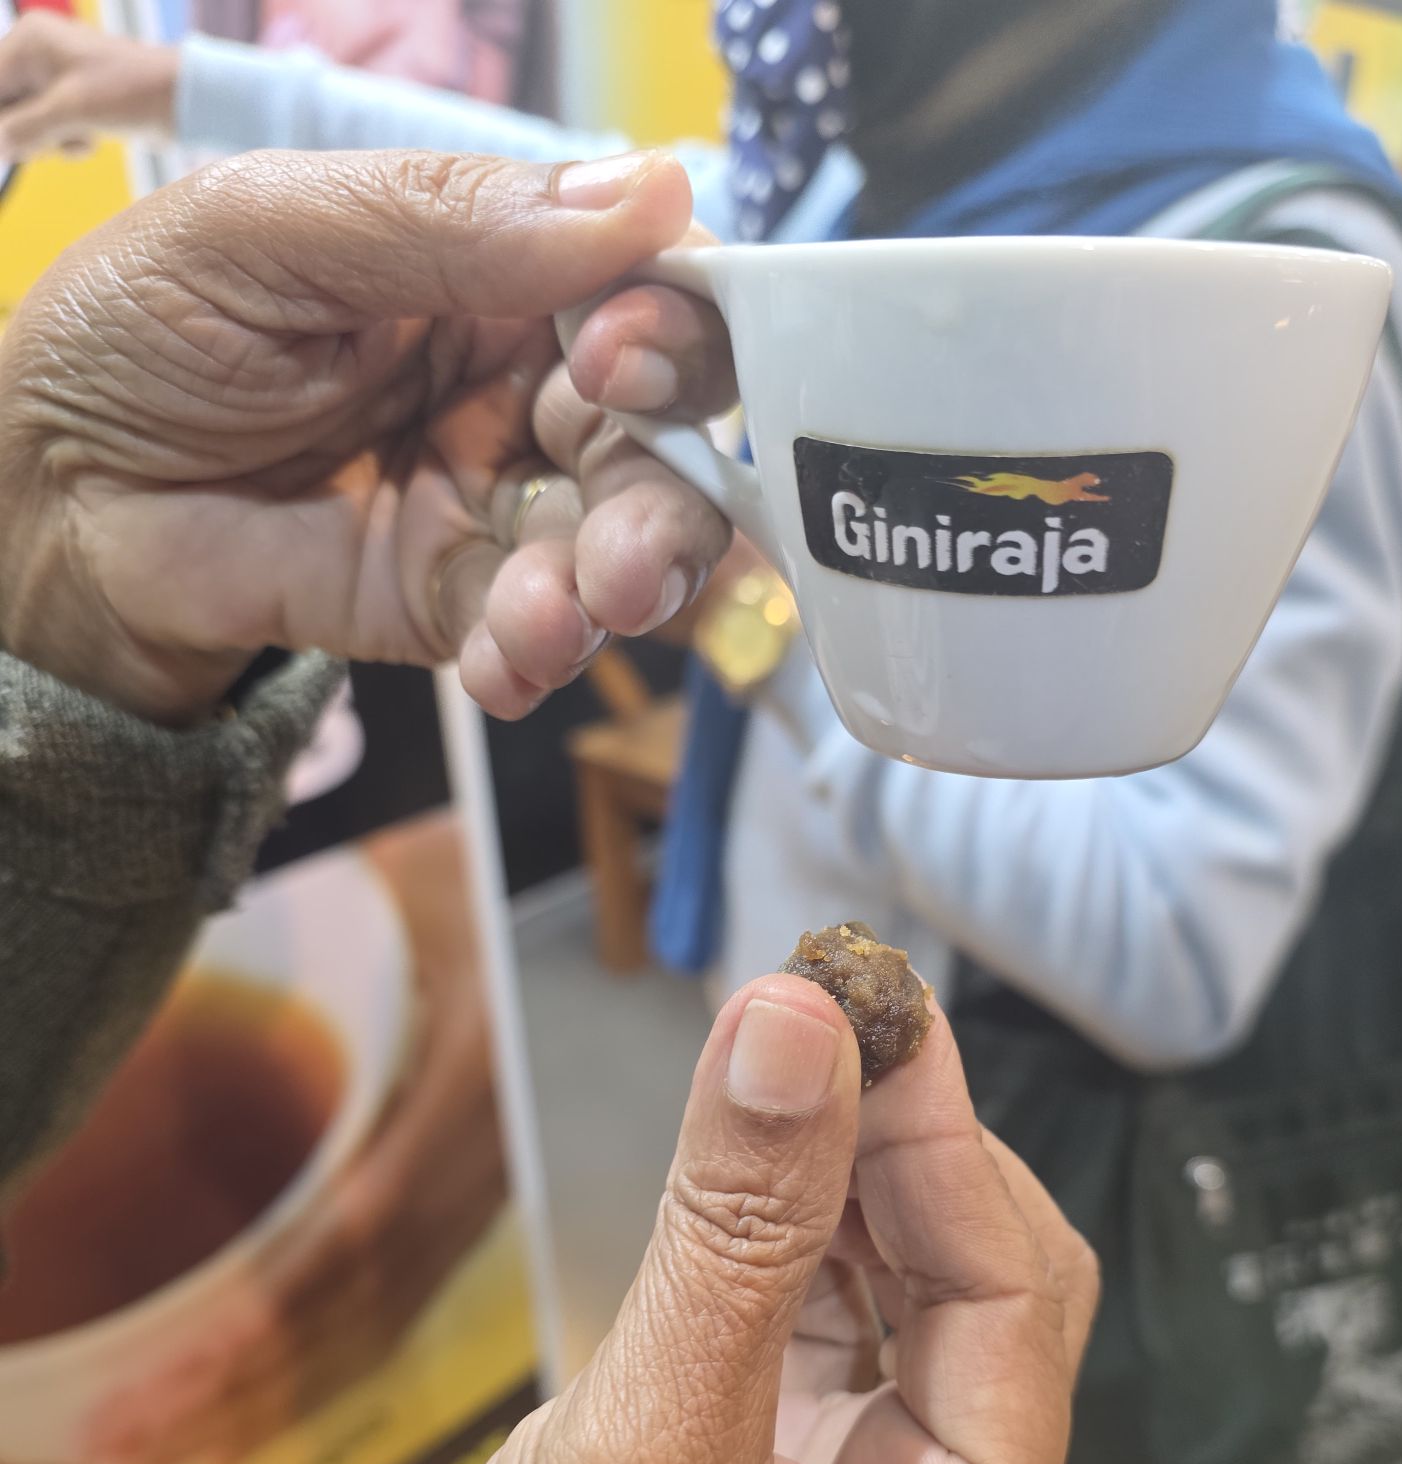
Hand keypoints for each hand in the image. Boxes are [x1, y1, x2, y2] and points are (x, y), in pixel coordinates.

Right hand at [0, 16, 177, 161]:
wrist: (182, 101)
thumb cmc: (131, 93)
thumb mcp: (71, 112)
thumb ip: (25, 128)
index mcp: (29, 43)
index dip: (0, 121)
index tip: (9, 147)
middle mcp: (38, 56)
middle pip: (6, 106)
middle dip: (27, 131)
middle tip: (57, 138)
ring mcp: (56, 79)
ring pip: (27, 123)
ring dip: (50, 140)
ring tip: (81, 134)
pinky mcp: (76, 102)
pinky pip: (52, 130)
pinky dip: (68, 142)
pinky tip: (92, 138)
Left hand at [0, 148, 732, 724]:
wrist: (48, 492)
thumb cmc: (135, 329)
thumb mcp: (263, 232)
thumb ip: (444, 219)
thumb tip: (644, 193)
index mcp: (488, 266)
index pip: (639, 284)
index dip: (672, 325)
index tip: (625, 358)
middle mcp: (508, 385)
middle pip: (656, 434)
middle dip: (665, 495)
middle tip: (624, 548)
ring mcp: (484, 500)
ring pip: (614, 542)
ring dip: (613, 585)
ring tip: (563, 613)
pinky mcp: (445, 601)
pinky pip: (527, 632)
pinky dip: (535, 654)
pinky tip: (508, 663)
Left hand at [79, 816, 504, 1463]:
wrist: (621, 902)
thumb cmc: (497, 861)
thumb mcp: (422, 872)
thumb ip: (349, 911)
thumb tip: (214, 937)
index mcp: (473, 1077)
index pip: (358, 1230)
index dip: (262, 1315)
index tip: (158, 1378)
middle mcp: (491, 1149)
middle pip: (362, 1297)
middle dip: (239, 1385)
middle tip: (120, 1448)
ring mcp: (496, 1182)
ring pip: (387, 1313)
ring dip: (272, 1392)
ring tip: (158, 1455)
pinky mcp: (488, 1194)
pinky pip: (411, 1294)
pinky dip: (332, 1359)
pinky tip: (262, 1407)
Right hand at [223, 980, 1094, 1463]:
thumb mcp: (647, 1448)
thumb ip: (735, 1231)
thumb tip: (794, 1022)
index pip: (1010, 1296)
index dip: (943, 1138)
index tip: (871, 1001)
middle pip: (974, 1280)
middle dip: (907, 1141)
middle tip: (830, 1003)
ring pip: (896, 1286)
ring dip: (850, 1167)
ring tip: (792, 1047)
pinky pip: (813, 1315)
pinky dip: (789, 1224)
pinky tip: (757, 1148)